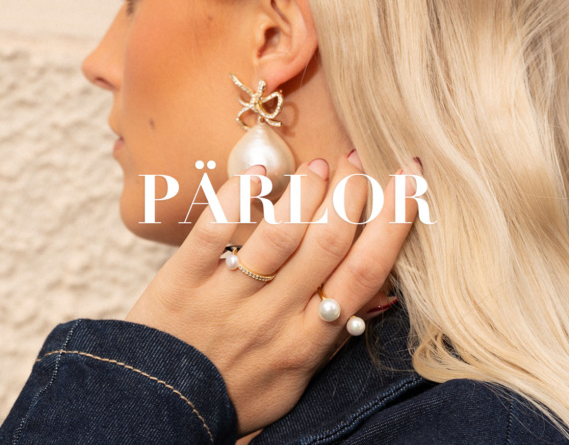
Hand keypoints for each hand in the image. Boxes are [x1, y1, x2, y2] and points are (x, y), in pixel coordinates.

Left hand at [126, 150, 419, 435]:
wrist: (160, 407)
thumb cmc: (234, 391)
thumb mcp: (295, 379)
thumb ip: (334, 336)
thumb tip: (382, 294)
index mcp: (308, 341)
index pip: (364, 274)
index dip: (393, 223)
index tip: (408, 184)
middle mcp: (274, 316)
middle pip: (328, 244)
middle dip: (353, 194)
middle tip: (361, 160)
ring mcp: (228, 297)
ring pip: (279, 234)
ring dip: (307, 192)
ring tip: (321, 165)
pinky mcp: (184, 280)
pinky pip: (214, 230)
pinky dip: (238, 196)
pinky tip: (260, 173)